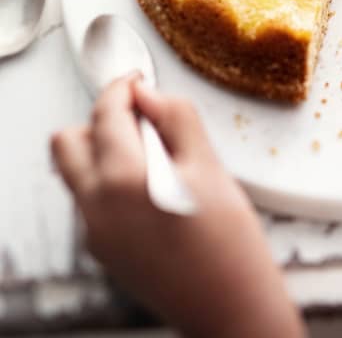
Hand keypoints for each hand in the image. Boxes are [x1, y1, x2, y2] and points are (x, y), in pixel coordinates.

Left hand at [51, 75, 303, 337]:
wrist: (230, 303)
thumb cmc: (229, 242)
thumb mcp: (209, 167)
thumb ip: (176, 120)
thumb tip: (150, 95)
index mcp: (123, 179)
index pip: (105, 114)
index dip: (121, 88)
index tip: (136, 81)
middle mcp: (96, 206)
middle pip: (69, 142)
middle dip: (100, 121)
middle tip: (142, 120)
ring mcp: (95, 231)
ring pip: (77, 171)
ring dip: (104, 151)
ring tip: (155, 158)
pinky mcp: (102, 249)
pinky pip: (91, 199)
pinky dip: (110, 181)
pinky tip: (154, 189)